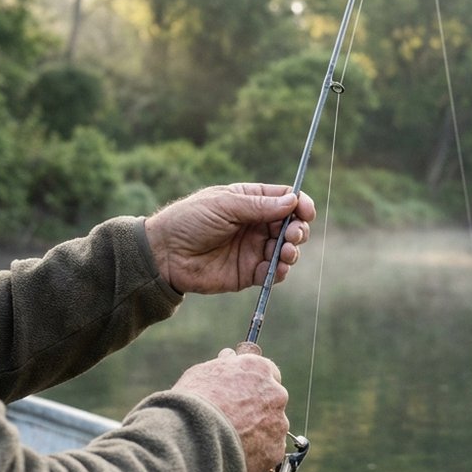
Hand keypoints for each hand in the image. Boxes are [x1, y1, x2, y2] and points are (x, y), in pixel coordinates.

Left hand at [144, 184, 316, 294]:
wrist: (165, 254)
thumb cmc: (190, 220)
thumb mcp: (224, 205)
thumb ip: (259, 206)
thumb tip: (293, 200)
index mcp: (250, 201)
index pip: (285, 199)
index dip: (300, 204)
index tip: (306, 211)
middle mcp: (256, 224)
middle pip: (291, 225)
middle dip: (298, 229)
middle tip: (292, 234)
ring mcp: (254, 249)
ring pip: (286, 249)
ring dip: (292, 250)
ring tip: (286, 251)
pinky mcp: (249, 272)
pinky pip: (273, 273)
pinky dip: (280, 271)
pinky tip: (277, 268)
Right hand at [172, 350, 288, 471]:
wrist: (193, 438)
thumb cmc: (193, 402)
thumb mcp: (203, 373)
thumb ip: (224, 365)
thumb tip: (229, 357)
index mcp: (259, 369)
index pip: (267, 373)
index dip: (254, 384)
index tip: (245, 392)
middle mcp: (275, 393)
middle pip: (272, 401)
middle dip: (257, 410)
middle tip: (234, 420)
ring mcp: (278, 423)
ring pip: (272, 428)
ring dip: (257, 433)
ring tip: (230, 441)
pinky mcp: (276, 450)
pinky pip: (269, 451)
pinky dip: (257, 454)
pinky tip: (236, 454)